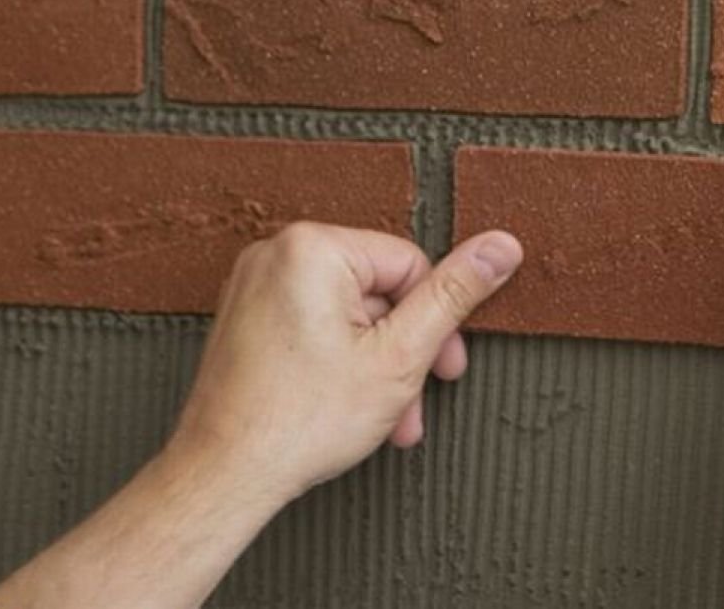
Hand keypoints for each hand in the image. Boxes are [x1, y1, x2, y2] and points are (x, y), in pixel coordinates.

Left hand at [169, 222, 523, 504]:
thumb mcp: (401, 356)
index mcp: (313, 248)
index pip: (410, 265)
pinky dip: (340, 362)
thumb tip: (501, 247)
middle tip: (416, 398)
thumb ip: (454, 295)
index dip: (436, 321)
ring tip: (386, 416)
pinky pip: (314, 326)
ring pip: (349, 316)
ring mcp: (255, 286)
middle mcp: (276, 254)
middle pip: (378, 292)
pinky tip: (350, 406)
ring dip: (377, 366)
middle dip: (405, 352)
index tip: (444, 366)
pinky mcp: (246, 317)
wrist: (222, 475)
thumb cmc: (298, 422)